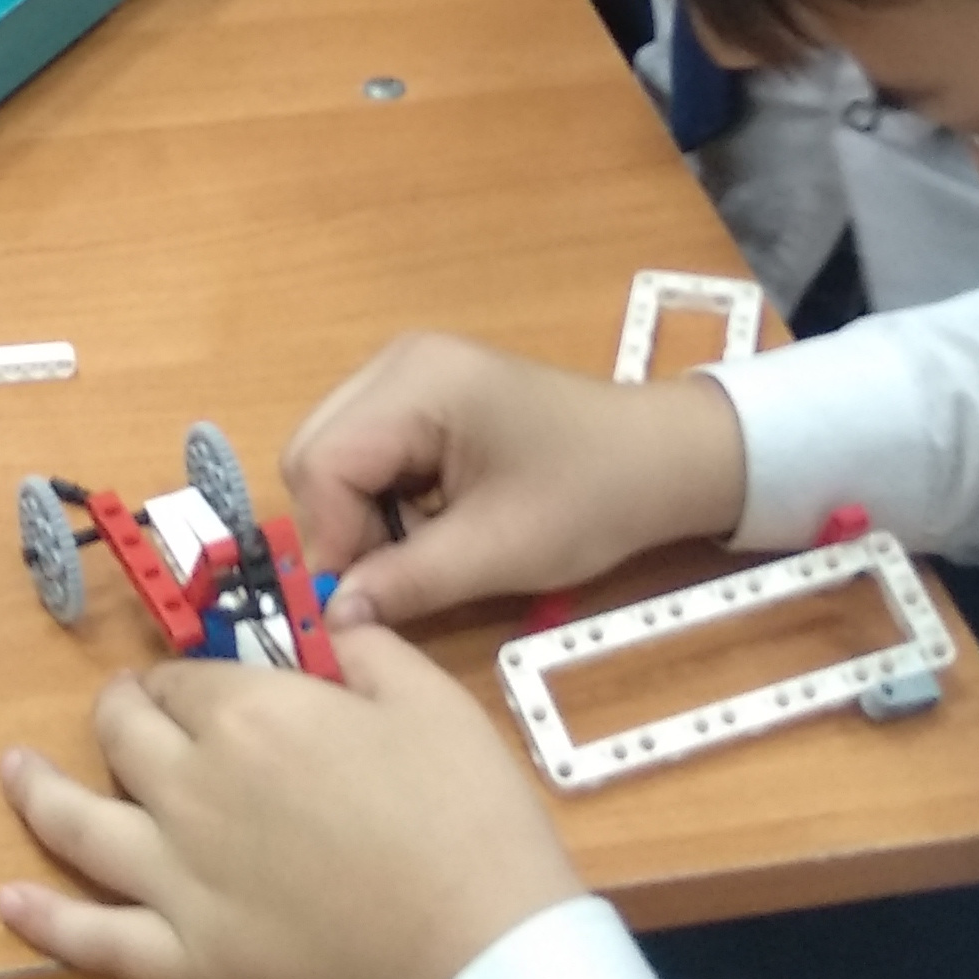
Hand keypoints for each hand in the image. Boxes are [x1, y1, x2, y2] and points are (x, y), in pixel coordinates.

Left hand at [0, 627, 585, 978]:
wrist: (476, 944)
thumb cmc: (465, 813)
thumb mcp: (428, 696)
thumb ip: (363, 647)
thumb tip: (324, 621)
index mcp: (250, 714)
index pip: (185, 678)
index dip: (185, 675)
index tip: (193, 680)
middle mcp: (191, 786)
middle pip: (125, 734)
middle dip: (121, 710)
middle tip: (127, 709)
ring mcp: (178, 877)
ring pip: (80, 824)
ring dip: (37, 790)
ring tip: (12, 770)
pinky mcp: (188, 958)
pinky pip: (97, 937)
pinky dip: (45, 919)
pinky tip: (7, 900)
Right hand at [282, 329, 746, 628]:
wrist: (663, 459)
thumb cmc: (593, 497)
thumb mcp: (499, 551)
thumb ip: (407, 583)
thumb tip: (331, 617)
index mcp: (417, 382)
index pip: (320, 461)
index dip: (332, 537)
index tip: (367, 595)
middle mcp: (398, 362)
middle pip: (315, 452)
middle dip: (341, 525)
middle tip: (393, 575)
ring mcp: (407, 372)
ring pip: (334, 456)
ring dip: (361, 516)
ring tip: (422, 550)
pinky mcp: (420, 394)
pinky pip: (365, 452)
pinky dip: (381, 499)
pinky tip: (430, 522)